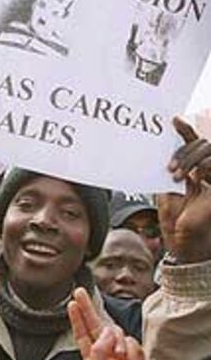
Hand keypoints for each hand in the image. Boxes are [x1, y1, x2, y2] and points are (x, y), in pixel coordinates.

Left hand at [68, 288, 161, 359]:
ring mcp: (123, 356)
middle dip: (88, 308)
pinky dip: (133, 353)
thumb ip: (96, 353)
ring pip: (117, 332)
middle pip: (96, 326)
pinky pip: (134, 343)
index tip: (72, 304)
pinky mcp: (139, 357)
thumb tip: (104, 333)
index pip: (82, 335)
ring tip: (119, 357)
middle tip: (80, 293)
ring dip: (118, 342)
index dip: (77, 319)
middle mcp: (107, 356)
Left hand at [159, 117, 210, 262]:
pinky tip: (193, 178)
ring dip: (190, 158)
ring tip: (175, 174)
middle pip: (201, 143)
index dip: (185, 130)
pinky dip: (202, 167)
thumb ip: (166, 172)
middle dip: (184, 150)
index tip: (173, 119)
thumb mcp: (165, 190)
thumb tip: (154, 152)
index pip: (192, 144)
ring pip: (208, 150)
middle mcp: (206, 171)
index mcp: (193, 170)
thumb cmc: (174, 218)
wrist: (183, 240)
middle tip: (169, 167)